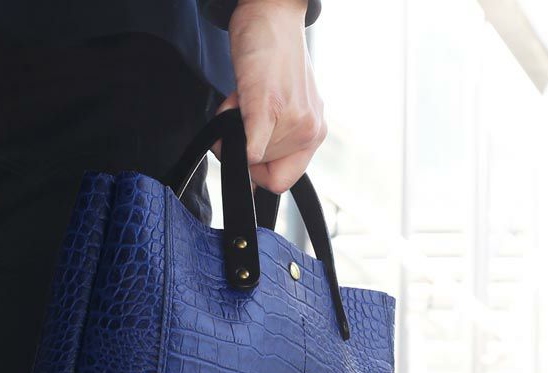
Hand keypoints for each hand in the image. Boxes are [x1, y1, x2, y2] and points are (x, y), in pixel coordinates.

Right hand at [215, 0, 326, 193]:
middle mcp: (309, 130)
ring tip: (244, 97)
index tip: (248, 147)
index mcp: (313, 135)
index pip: (281, 181)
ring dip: (235, 128)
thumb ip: (273, 142)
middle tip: (246, 111)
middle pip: (262, 169)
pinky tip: (236, 110)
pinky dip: (236, 143)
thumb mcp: (283, 108)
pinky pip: (251, 146)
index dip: (258, 172)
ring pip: (250, 156)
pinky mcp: (266, 105)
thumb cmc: (273, 60)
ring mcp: (293, 119)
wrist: (272, 15)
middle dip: (244, 144)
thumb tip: (250, 177)